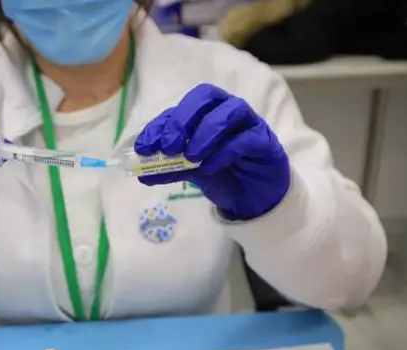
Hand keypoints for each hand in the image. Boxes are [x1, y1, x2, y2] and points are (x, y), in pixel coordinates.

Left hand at [135, 83, 290, 220]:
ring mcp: (250, 123)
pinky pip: (246, 139)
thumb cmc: (223, 174)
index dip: (161, 124)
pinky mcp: (265, 142)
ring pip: (231, 111)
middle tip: (169, 146)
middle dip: (183, 119)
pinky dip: (224, 152)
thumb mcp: (191, 172)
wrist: (254, 196)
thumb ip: (170, 169)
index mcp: (207, 112)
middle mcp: (228, 110)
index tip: (144, 146)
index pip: (181, 107)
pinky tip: (209, 168)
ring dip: (205, 132)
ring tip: (190, 157)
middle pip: (206, 96)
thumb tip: (141, 173)